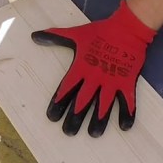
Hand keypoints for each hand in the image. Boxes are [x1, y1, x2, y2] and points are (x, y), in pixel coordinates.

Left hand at [31, 0, 155, 136]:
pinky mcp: (127, 82)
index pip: (66, 89)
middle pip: (82, 102)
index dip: (58, 103)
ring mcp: (112, 81)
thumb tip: (34, 36)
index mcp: (81, 68)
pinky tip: (124, 127)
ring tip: (93, 134)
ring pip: (103, 105)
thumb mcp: (76, 34)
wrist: (127, 28)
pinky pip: (127, 101)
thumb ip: (55, 37)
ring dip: (98, 121)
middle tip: (68, 132)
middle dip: (74, 118)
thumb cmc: (100, 32)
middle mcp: (94, 77)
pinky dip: (127, 114)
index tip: (52, 117)